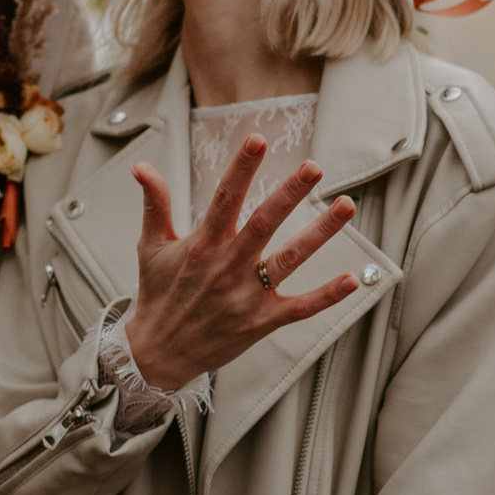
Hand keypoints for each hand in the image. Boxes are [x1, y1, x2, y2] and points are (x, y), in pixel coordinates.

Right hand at [123, 137, 359, 393]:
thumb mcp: (151, 246)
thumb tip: (141, 167)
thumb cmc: (158, 295)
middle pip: (263, 224)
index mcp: (202, 244)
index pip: (224, 198)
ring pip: (288, 259)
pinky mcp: (260, 322)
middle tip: (314, 167)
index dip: (241, 168)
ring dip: (319, 233)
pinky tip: (352, 280)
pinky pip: (299, 308)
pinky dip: (326, 296)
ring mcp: (245, 296)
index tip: (258, 140)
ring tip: (346, 206)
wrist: (157, 354)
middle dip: (289, 194)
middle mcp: (226, 267)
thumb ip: (155, 203)